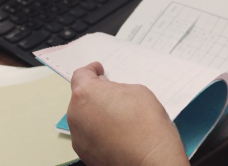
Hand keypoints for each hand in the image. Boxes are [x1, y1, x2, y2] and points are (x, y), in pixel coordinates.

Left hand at [68, 62, 189, 165]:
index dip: (91, 71)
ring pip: (84, 118)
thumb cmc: (147, 126)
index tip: (97, 70)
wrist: (151, 161)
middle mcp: (76, 115)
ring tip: (119, 119)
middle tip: (116, 97)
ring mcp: (78, 137)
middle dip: (96, 95)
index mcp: (86, 94)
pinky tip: (117, 135)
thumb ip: (116, 88)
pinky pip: (88, 136)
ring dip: (96, 115)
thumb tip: (110, 94)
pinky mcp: (84, 154)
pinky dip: (98, 133)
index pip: (81, 75)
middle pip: (81, 98)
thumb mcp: (137, 91)